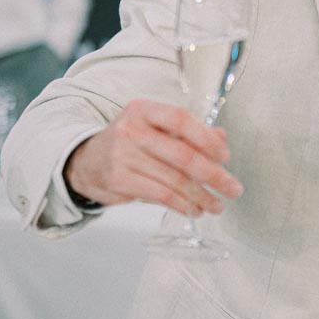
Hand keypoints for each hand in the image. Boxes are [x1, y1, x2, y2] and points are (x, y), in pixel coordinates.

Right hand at [64, 98, 240, 215]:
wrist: (86, 162)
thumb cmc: (129, 143)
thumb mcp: (154, 128)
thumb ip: (187, 132)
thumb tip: (222, 138)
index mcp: (144, 110)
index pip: (180, 120)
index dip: (206, 139)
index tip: (225, 156)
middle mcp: (131, 130)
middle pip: (181, 154)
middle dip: (213, 175)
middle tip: (233, 189)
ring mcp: (123, 155)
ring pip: (173, 179)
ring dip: (201, 196)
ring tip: (217, 205)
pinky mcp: (119, 180)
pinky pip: (160, 195)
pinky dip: (183, 204)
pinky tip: (195, 209)